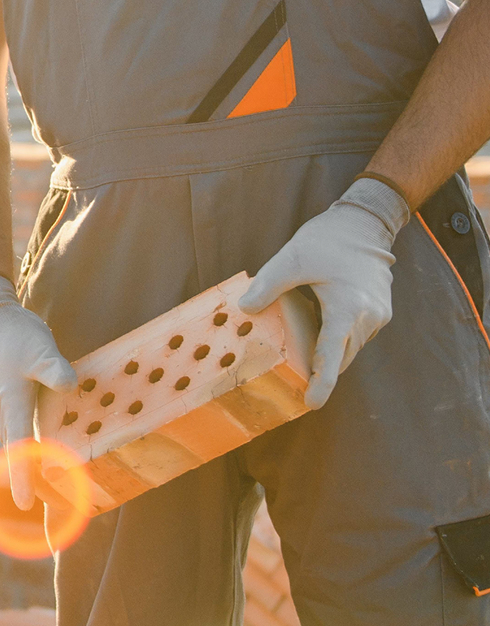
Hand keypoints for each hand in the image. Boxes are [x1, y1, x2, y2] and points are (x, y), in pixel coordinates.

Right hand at [0, 275, 76, 508]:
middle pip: (16, 453)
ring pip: (13, 444)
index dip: (22, 475)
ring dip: (26, 464)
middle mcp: (1, 412)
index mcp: (12, 404)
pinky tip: (39, 452)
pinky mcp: (0, 406)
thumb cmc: (18, 337)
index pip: (19, 446)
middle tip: (49, 506)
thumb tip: (71, 384)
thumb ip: (54, 369)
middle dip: (29, 479)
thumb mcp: (42, 349)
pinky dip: (23, 446)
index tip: (25, 503)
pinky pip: (13, 432)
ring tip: (47, 488)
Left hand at [241, 178, 408, 407]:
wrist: (367, 221)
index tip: (312, 404)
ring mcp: (379, 315)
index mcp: (348, 308)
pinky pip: (356, 334)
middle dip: (321, 371)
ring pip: (349, 347)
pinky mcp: (382, 311)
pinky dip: (339, 337)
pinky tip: (320, 326)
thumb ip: (268, 285)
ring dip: (329, 352)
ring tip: (305, 351)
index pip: (332, 355)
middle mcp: (368, 317)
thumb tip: (244, 310)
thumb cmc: (329, 239)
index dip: (322, 383)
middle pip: (341, 356)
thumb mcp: (292, 258)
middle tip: (297, 385)